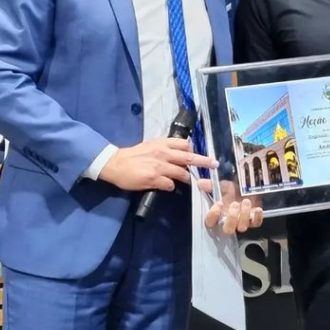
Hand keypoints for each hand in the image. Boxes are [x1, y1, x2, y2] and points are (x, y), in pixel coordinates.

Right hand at [98, 138, 217, 190]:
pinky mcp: (154, 179)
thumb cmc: (133, 155)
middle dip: (204, 161)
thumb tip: (180, 152)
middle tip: (214, 164)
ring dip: (187, 178)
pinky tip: (167, 186)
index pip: (184, 144)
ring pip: (182, 173)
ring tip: (189, 181)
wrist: (115, 164)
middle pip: (189, 158)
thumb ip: (165, 148)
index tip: (201, 155)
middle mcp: (163, 153)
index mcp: (162, 143)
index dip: (193, 150)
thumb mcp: (150, 145)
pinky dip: (171, 186)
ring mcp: (159, 166)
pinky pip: (170, 184)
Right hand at [200, 178, 263, 233]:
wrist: (247, 189)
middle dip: (232, 218)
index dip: (213, 215)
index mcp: (218, 215)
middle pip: (228, 230)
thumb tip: (200, 183)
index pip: (210, 222)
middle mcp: (229, 222)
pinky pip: (256, 224)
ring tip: (246, 201)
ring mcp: (242, 222)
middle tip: (235, 204)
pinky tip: (258, 209)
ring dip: (244, 215)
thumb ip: (211, 185)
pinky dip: (258, 218)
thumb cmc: (232, 190)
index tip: (218, 203)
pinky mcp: (254, 221)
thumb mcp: (222, 186)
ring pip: (242, 227)